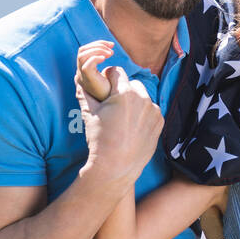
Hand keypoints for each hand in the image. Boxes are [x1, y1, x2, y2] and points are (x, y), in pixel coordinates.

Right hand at [76, 40, 115, 102]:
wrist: (111, 105)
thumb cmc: (111, 90)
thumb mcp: (109, 73)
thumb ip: (106, 64)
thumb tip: (109, 50)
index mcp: (84, 69)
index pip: (84, 50)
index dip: (97, 44)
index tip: (111, 45)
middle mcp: (80, 72)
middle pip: (82, 50)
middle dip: (97, 45)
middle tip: (112, 48)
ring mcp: (82, 76)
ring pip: (82, 55)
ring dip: (97, 50)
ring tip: (110, 54)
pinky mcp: (87, 80)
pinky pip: (86, 65)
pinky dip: (95, 58)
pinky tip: (105, 59)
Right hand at [76, 63, 163, 189]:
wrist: (116, 166)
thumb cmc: (100, 140)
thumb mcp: (89, 114)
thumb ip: (85, 93)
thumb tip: (79, 80)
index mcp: (124, 93)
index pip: (116, 72)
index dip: (108, 77)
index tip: (105, 86)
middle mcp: (142, 98)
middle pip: (132, 83)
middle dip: (123, 90)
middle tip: (114, 105)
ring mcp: (154, 110)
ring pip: (143, 97)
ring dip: (135, 102)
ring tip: (124, 118)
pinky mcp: (160, 121)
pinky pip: (151, 110)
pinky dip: (143, 114)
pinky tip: (134, 127)